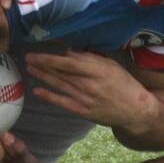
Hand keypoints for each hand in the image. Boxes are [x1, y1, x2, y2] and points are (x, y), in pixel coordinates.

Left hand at [24, 49, 160, 133]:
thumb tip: (69, 51)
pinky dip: (49, 97)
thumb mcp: (110, 65)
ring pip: (59, 85)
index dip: (49, 58)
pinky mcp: (83, 111)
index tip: (35, 53)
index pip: (67, 63)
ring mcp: (85, 99)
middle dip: (42, 66)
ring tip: (30, 69)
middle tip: (27, 59)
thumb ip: (89, 59)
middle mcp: (89, 84)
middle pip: (60, 74)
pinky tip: (37, 91)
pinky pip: (62, 102)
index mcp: (97, 70)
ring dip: (42, 77)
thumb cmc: (124, 84)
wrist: (136, 110)